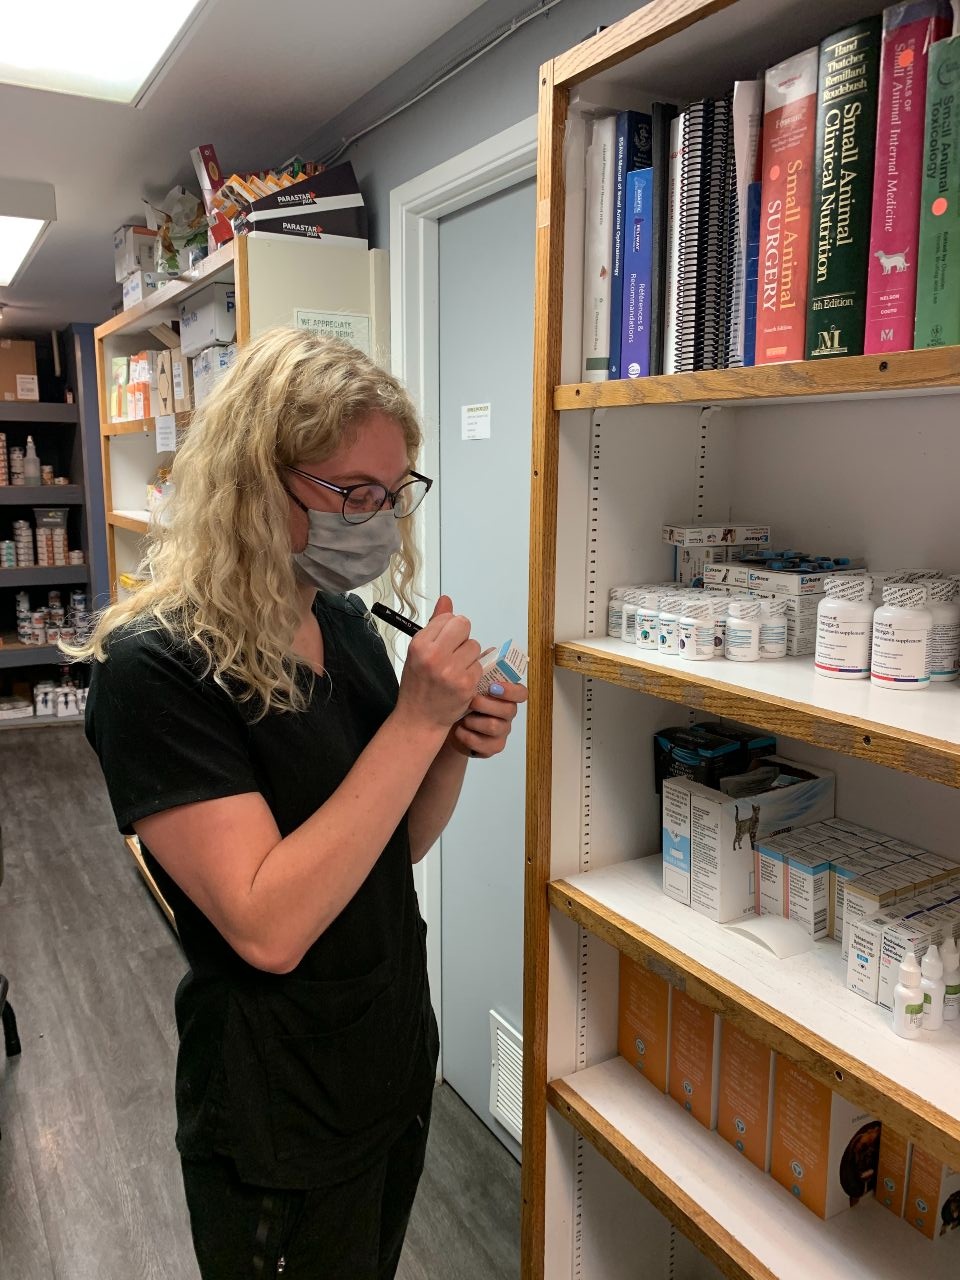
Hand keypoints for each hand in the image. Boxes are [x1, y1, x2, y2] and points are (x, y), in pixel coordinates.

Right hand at [396, 596, 482, 731]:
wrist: (419, 718)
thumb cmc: (418, 683)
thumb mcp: (419, 652)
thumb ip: (435, 625)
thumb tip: (447, 599)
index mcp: (419, 644)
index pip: (448, 619)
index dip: (450, 630)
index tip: (444, 643)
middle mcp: (433, 655)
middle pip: (464, 626)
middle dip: (462, 637)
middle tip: (454, 653)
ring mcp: (450, 671)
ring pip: (475, 646)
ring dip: (469, 656)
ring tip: (455, 669)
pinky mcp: (465, 684)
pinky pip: (479, 665)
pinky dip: (473, 672)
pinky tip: (460, 681)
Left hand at [449, 680, 527, 758]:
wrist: (450, 726)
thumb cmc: (462, 701)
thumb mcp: (469, 686)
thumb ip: (477, 673)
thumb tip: (478, 655)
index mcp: (507, 697)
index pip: (521, 693)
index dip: (511, 690)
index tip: (493, 687)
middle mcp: (508, 714)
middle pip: (509, 710)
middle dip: (486, 705)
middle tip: (471, 702)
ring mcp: (502, 732)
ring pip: (494, 726)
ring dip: (474, 721)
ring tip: (462, 718)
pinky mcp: (493, 747)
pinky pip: (483, 743)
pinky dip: (466, 736)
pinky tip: (459, 731)